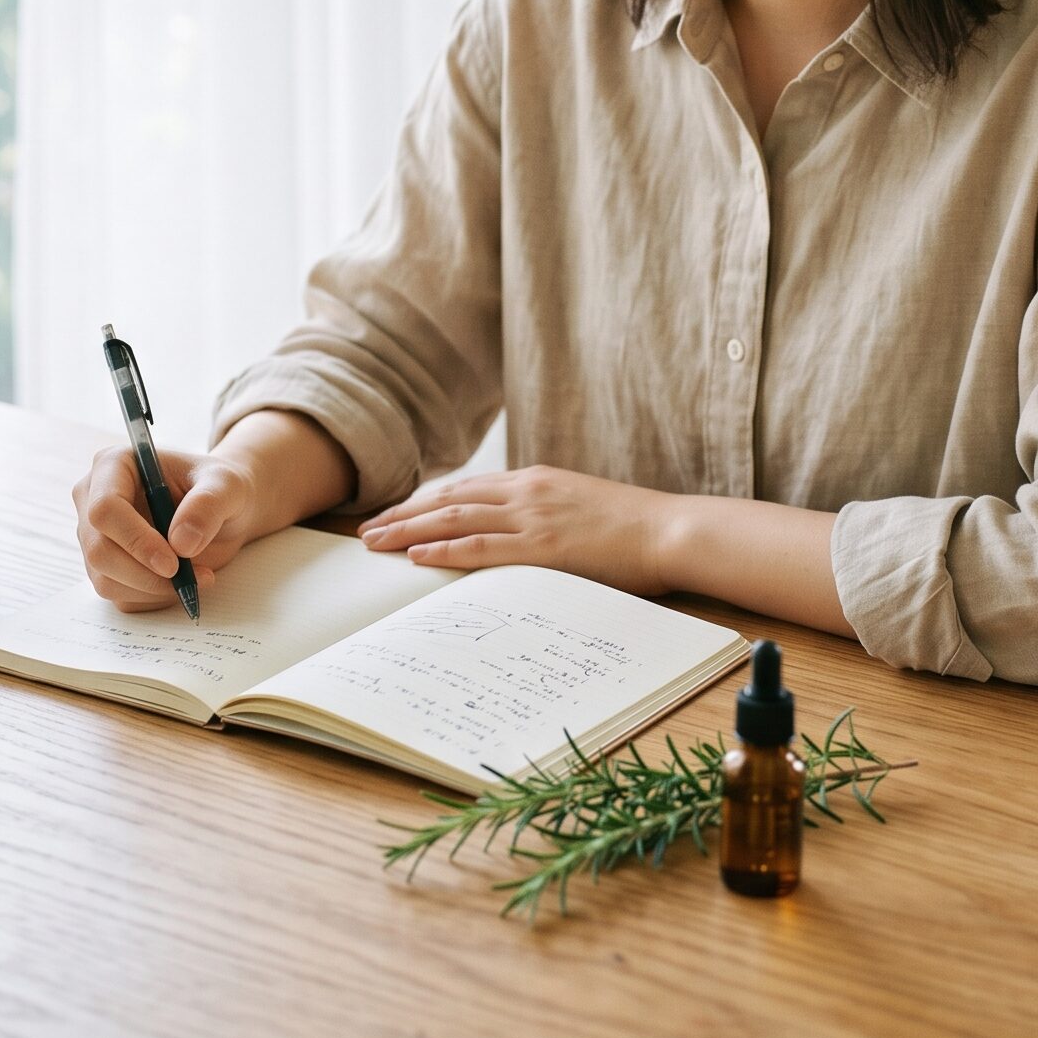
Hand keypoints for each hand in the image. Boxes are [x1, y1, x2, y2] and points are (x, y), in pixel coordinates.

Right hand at [73, 445, 259, 612]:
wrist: (222, 511)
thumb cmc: (219, 488)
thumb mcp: (226, 486)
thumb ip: (207, 505)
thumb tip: (181, 542)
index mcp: (114, 466)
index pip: (105, 508)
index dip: (135, 539)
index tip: (173, 563)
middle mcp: (94, 500)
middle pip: (99, 550)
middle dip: (144, 573)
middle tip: (188, 578)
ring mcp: (96, 537)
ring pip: (106, 580)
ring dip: (153, 589)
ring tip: (198, 576)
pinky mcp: (106, 567)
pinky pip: (120, 597)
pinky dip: (154, 598)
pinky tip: (182, 582)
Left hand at [357, 465, 680, 597]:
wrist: (669, 529)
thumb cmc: (632, 526)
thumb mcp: (580, 507)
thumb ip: (546, 515)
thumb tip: (520, 537)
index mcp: (534, 481)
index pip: (466, 488)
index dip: (425, 501)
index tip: (396, 513)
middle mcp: (526, 492)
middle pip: (449, 499)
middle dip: (403, 515)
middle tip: (367, 529)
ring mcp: (533, 517)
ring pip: (455, 519)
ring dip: (409, 531)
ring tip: (375, 543)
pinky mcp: (543, 547)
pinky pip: (482, 547)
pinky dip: (445, 550)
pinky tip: (417, 556)